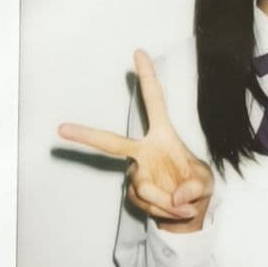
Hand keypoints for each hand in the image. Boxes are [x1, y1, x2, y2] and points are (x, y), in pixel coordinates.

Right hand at [58, 49, 212, 231]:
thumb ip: (194, 188)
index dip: (148, 78)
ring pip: (144, 187)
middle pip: (112, 142)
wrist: (188, 214)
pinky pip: (147, 203)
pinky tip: (174, 210)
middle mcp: (144, 151)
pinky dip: (165, 211)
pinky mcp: (134, 193)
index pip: (155, 103)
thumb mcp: (206, 184)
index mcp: (163, 137)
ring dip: (167, 202)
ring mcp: (136, 172)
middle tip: (61, 129)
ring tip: (183, 207)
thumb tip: (176, 197)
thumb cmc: (196, 187)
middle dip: (86, 136)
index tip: (139, 52)